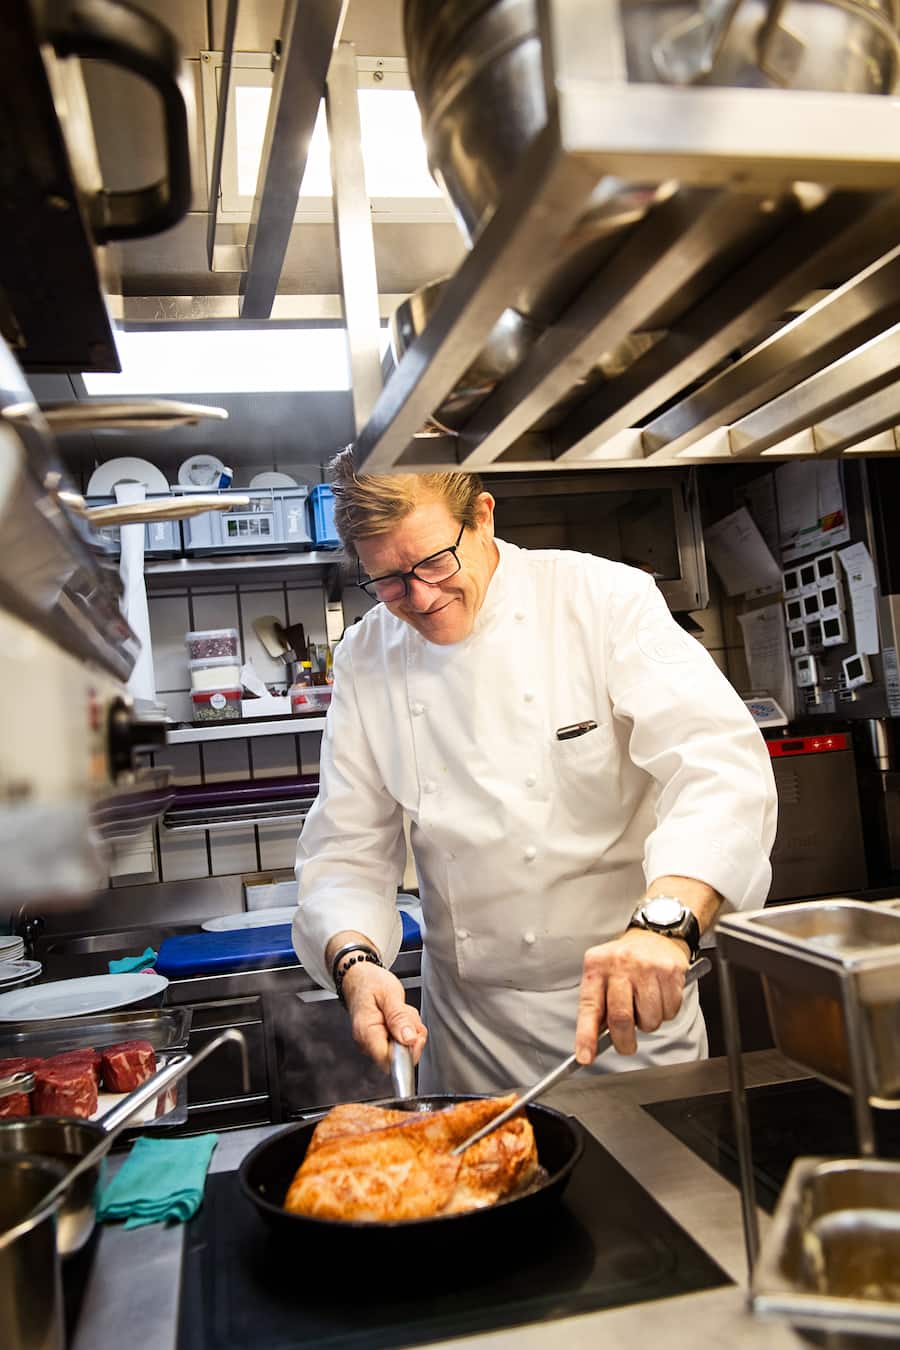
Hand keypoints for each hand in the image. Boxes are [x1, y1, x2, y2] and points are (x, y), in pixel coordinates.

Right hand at [341, 960, 427, 1072]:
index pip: (389, 1061)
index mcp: (366, 1032)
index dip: (408, 1052)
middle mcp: (367, 1043)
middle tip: (407, 1015)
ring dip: (410, 1032)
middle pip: (398, 1058)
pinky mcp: (380, 1042)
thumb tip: (409, 1039)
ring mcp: (372, 1044)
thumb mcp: (389, 994)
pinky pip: (400, 1044)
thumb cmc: (369, 983)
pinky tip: (400, 1017)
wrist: (358, 977)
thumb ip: (399, 1017)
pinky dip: (407, 1031)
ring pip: (402, 1051)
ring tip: (401, 1012)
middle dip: (411, 1038)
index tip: (415, 1034)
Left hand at [575, 928, 689, 1061]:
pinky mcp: (670, 972)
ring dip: (648, 1023)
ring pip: (649, 1020)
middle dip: (624, 1042)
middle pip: (621, 1018)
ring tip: (644, 1005)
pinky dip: (665, 1013)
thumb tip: (594, 1040)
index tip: (585, 1057)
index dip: (586, 1036)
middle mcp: (620, 964)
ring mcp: (647, 967)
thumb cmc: (625, 960)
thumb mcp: (602, 972)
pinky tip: (659, 996)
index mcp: (597, 965)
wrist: (656, 934)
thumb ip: (598, 1002)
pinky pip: (670, 1011)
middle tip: (626, 1046)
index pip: (589, 1006)